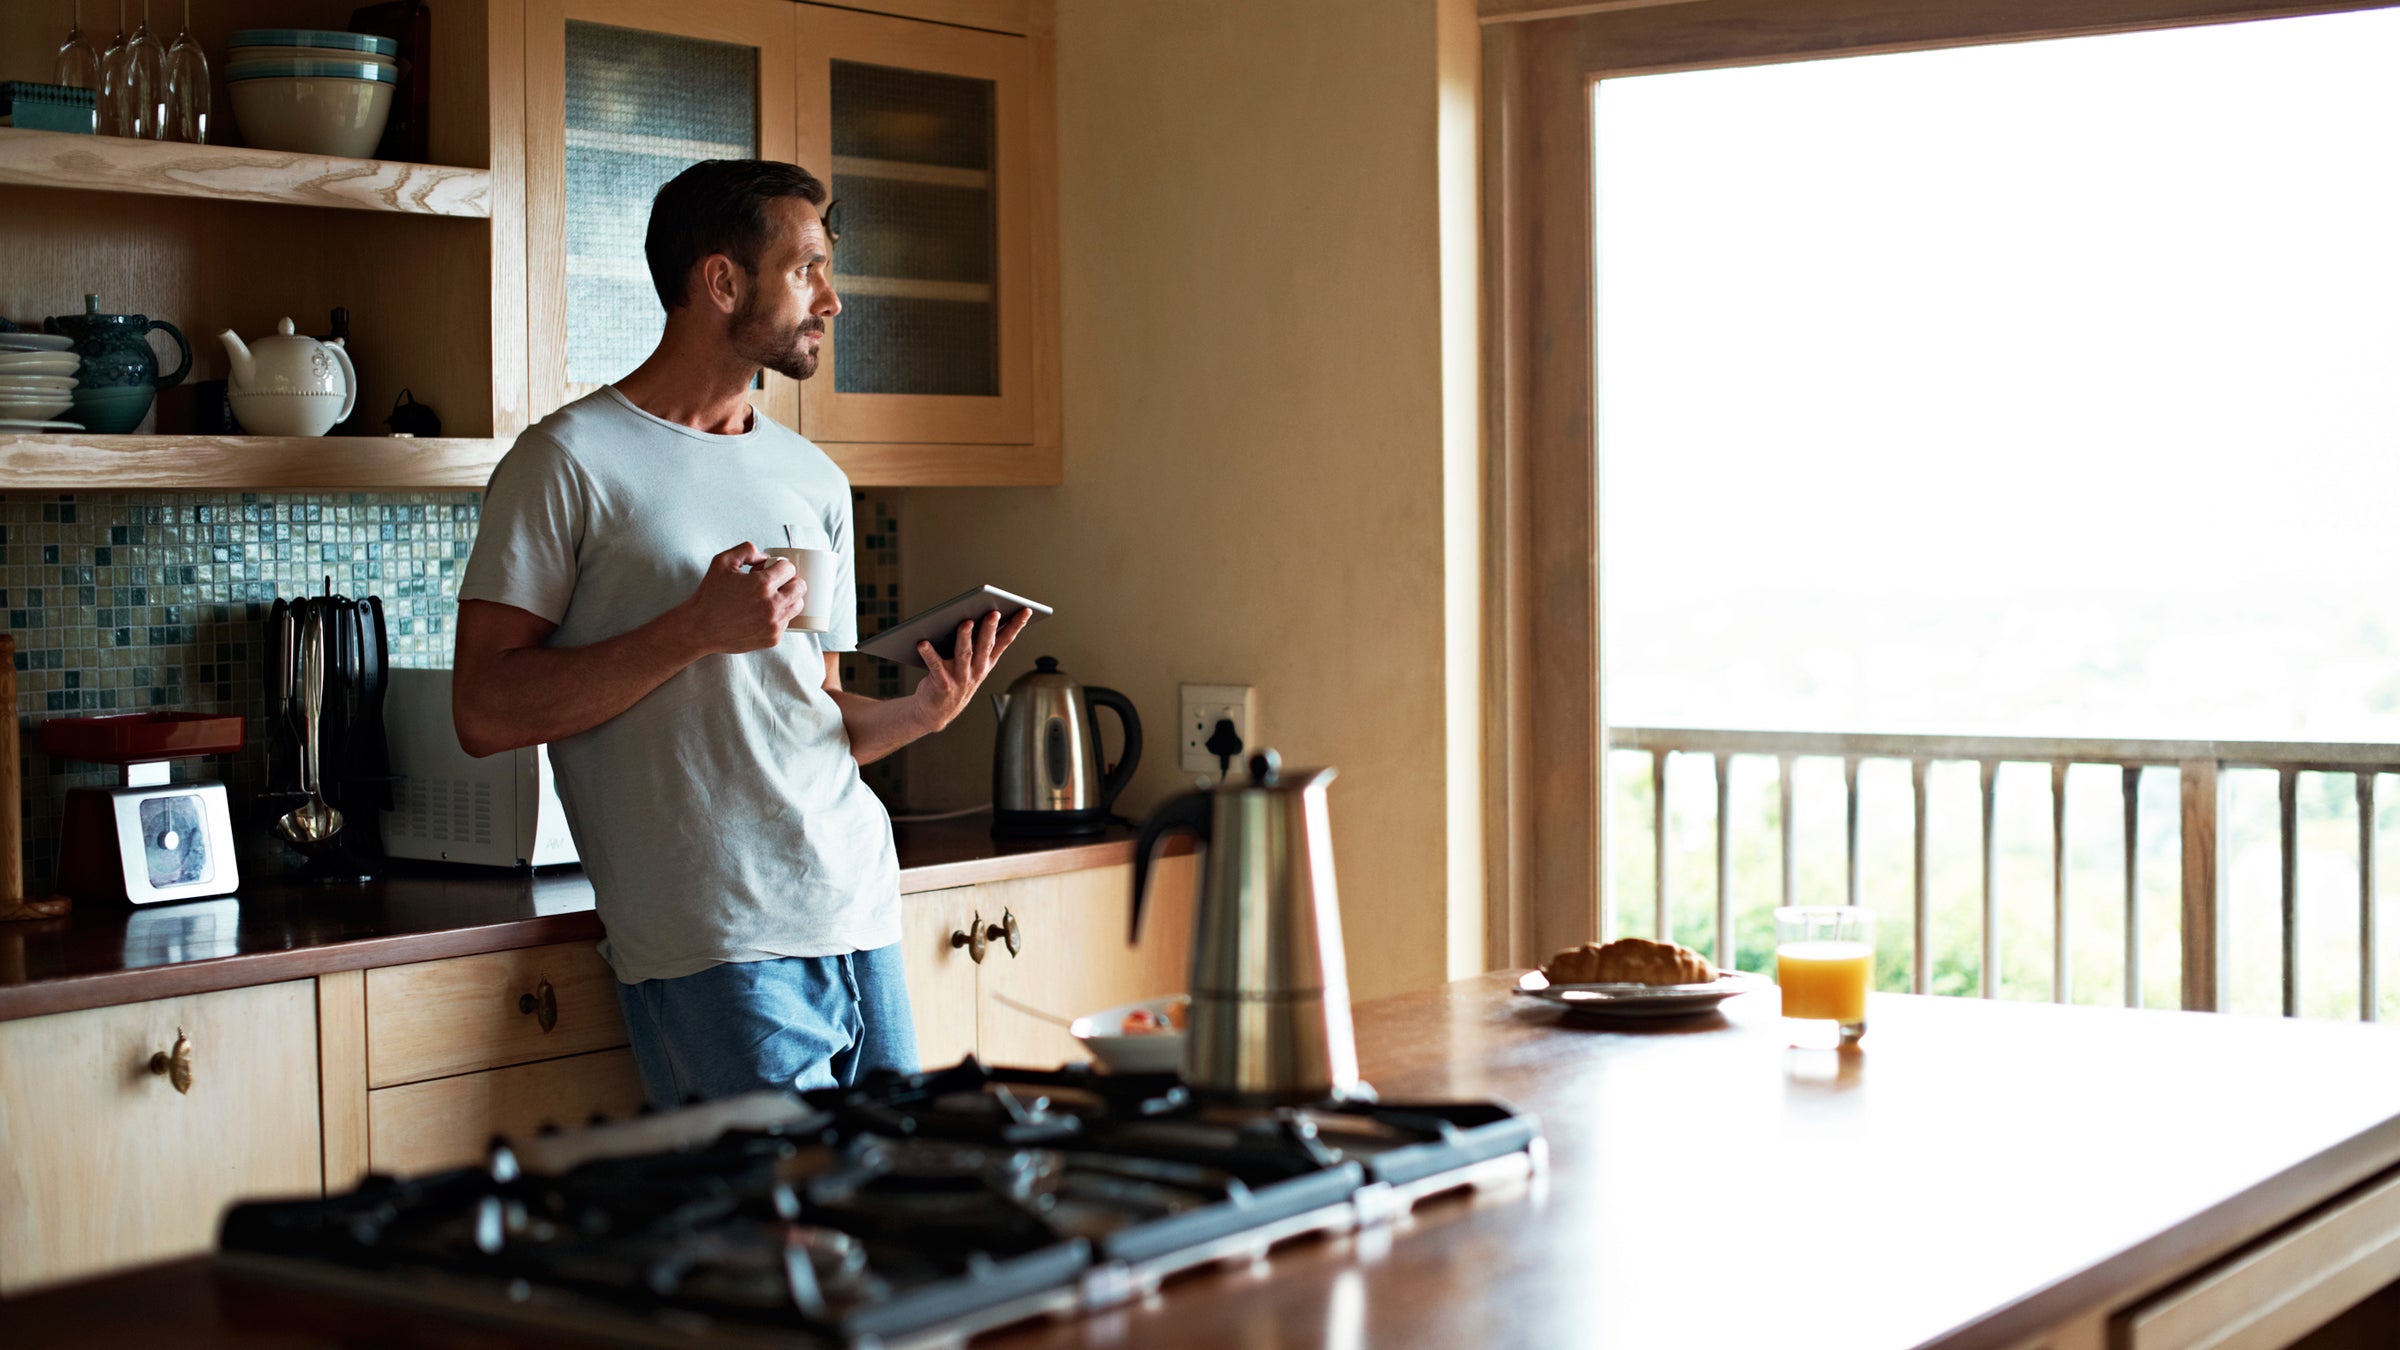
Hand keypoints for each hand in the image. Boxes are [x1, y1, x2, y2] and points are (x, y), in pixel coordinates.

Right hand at [679, 542, 803, 654]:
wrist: (699, 628)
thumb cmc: (709, 595)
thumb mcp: (722, 562)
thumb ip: (747, 550)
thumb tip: (766, 557)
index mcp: (762, 584)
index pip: (789, 569)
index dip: (780, 566)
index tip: (771, 570)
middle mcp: (772, 605)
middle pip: (800, 587)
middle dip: (790, 581)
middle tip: (775, 583)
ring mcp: (774, 624)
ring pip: (797, 606)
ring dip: (788, 599)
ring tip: (771, 598)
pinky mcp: (772, 639)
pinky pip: (786, 623)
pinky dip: (779, 616)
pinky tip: (763, 613)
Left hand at [912, 607, 1034, 730]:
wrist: (937, 711)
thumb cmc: (954, 680)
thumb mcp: (972, 664)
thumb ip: (977, 642)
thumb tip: (974, 613)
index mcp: (986, 662)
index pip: (1004, 641)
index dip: (1016, 626)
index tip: (1026, 610)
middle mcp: (977, 670)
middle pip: (985, 645)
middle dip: (990, 629)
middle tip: (994, 612)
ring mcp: (960, 678)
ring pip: (964, 654)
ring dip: (965, 637)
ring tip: (966, 622)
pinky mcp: (943, 684)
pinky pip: (935, 666)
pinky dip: (929, 654)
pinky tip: (922, 643)